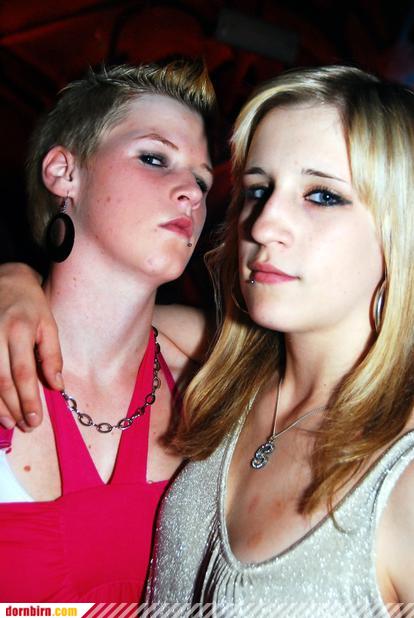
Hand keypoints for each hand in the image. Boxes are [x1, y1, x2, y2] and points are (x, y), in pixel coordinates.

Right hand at [0, 263, 63, 429]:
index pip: (23, 373)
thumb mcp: (49, 324)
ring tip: (10, 422)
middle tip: (26, 426)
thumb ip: (52, 355)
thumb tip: (57, 386)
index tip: (35, 420)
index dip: (28, 399)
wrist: (4, 278)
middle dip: (14, 407)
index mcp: (20, 331)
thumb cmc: (30, 304)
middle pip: (2, 380)